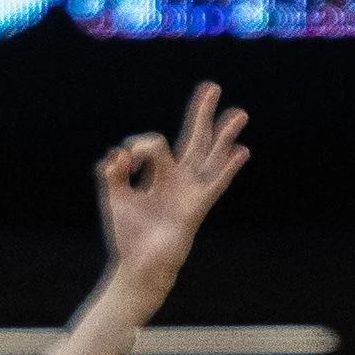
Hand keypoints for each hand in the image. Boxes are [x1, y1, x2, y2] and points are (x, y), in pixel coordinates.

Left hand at [96, 83, 248, 301]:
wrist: (138, 267)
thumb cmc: (129, 235)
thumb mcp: (115, 199)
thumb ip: (112, 174)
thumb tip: (115, 153)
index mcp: (160, 174)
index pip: (155, 144)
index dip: (138, 146)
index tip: (124, 162)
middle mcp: (179, 179)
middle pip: (194, 140)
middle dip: (201, 114)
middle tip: (211, 87)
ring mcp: (190, 192)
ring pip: (210, 157)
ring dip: (224, 135)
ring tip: (239, 114)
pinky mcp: (195, 208)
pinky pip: (215, 185)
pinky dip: (227, 168)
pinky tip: (242, 152)